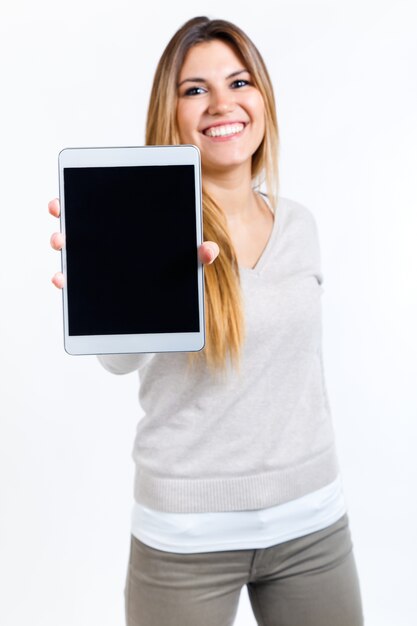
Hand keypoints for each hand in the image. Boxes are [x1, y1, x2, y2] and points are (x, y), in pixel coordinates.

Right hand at [48, 198, 219, 288]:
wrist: (168, 301)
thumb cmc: (176, 267)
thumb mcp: (187, 258)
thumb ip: (197, 254)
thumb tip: (208, 252)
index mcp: (127, 222)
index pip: (101, 202)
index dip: (79, 196)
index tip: (67, 195)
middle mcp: (106, 237)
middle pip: (79, 220)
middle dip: (64, 216)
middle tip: (61, 214)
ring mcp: (96, 260)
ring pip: (72, 247)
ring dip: (61, 242)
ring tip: (61, 243)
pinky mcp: (92, 284)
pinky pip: (74, 279)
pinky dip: (64, 277)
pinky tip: (62, 278)